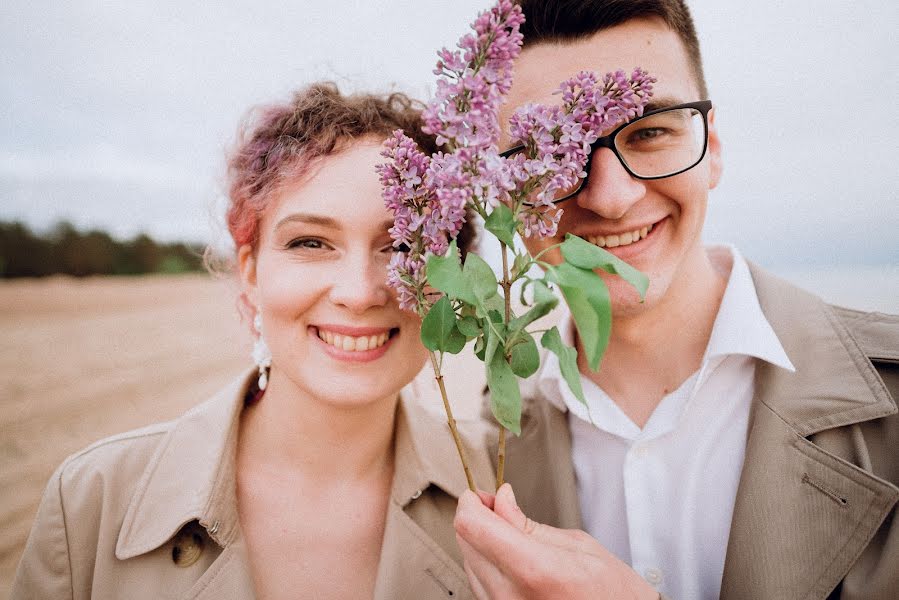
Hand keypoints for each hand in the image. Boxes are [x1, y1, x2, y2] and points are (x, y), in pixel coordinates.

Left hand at [454, 484, 658, 599]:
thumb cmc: (614, 594)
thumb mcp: (579, 545)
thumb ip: (529, 523)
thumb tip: (501, 499)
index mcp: (534, 569)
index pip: (473, 527)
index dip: (471, 503)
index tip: (480, 493)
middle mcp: (511, 595)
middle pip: (466, 542)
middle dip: (477, 517)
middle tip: (497, 506)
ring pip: (469, 563)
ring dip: (481, 542)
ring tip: (508, 532)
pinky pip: (479, 584)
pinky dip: (487, 564)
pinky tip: (507, 556)